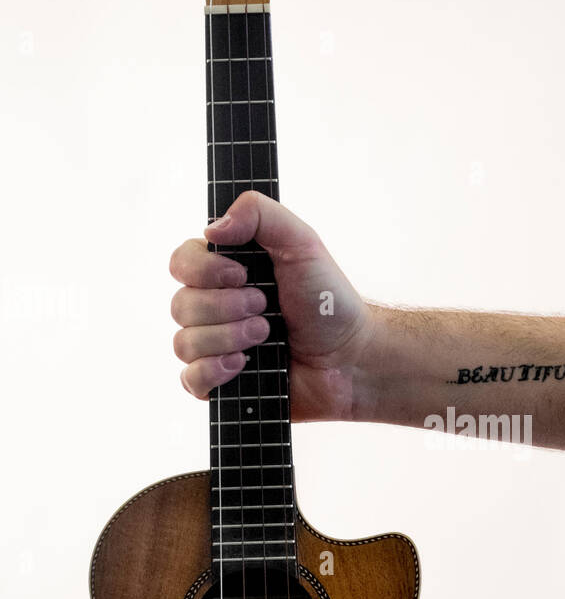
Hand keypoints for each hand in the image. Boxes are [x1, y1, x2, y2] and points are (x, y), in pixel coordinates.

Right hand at [169, 191, 375, 420]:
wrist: (351, 356)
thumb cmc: (329, 301)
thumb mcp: (302, 243)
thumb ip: (260, 214)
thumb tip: (212, 229)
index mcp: (226, 272)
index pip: (181, 263)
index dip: (203, 270)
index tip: (242, 275)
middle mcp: (215, 308)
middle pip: (180, 305)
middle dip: (226, 307)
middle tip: (265, 308)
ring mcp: (216, 347)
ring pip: (183, 343)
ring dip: (227, 337)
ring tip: (266, 336)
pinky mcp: (222, 383)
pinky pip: (190, 380)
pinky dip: (214, 371)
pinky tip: (244, 364)